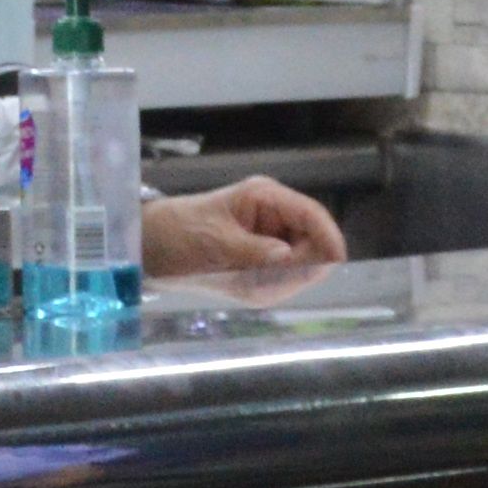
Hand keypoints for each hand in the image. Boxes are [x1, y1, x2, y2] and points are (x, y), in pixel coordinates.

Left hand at [140, 177, 347, 281]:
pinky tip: (241, 287)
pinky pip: (282, 282)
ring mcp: (271, 244)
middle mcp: (275, 220)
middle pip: (314, 246)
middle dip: (299, 267)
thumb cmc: (178, 232)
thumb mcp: (214, 240)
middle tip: (261, 279)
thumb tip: (288, 257)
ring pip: (302, 268)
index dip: (329, 237)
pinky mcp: (264, 266)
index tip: (337, 260)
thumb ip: (253, 251)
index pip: (312, 216)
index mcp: (266, 199)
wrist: (151, 246)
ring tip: (242, 281)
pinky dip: (267, 289)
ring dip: (280, 282)